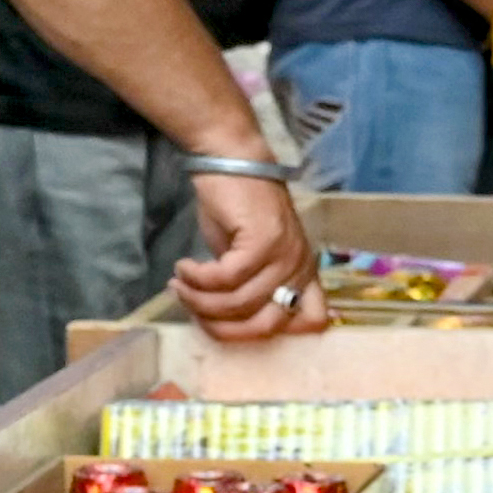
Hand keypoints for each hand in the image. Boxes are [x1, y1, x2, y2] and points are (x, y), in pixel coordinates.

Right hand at [175, 165, 324, 339]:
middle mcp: (301, 267)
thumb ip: (251, 288)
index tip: (233, 322)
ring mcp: (284, 255)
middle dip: (223, 327)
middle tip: (193, 311)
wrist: (232, 161)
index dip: (274, 331)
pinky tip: (184, 268)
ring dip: (200, 301)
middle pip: (267, 325)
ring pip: (239, 303)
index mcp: (304, 273)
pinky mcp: (262, 241)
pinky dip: (197, 279)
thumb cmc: (238, 208)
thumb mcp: (249, 257)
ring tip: (180, 287)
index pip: (313, 321)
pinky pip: (225, 278)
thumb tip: (227, 322)